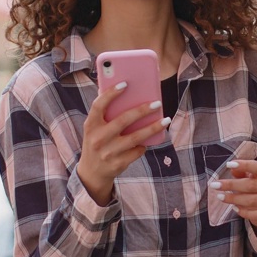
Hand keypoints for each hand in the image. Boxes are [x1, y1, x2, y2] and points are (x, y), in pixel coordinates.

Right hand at [77, 82, 169, 204]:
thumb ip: (104, 114)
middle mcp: (98, 139)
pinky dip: (145, 144)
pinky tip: (150, 139)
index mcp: (91, 125)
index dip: (110, 94)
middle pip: (123, 120)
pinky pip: (138, 151)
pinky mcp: (119, 164)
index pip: (98, 105)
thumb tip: (125, 92)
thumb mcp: (94, 128)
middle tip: (157, 103)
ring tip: (165, 120)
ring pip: (135, 137)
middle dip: (142, 110)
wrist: (92, 172)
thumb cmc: (97, 142)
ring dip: (153, 128)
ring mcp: (108, 152)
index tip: (125, 84)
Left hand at [211, 159, 256, 243]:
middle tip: (215, 185)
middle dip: (232, 185)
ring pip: (252, 200)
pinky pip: (256, 215)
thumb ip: (241, 172)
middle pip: (252, 185)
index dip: (244, 165)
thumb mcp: (247, 178)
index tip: (228, 164)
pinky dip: (243, 212)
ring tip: (221, 197)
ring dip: (234, 198)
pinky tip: (234, 208)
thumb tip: (232, 168)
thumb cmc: (254, 189)